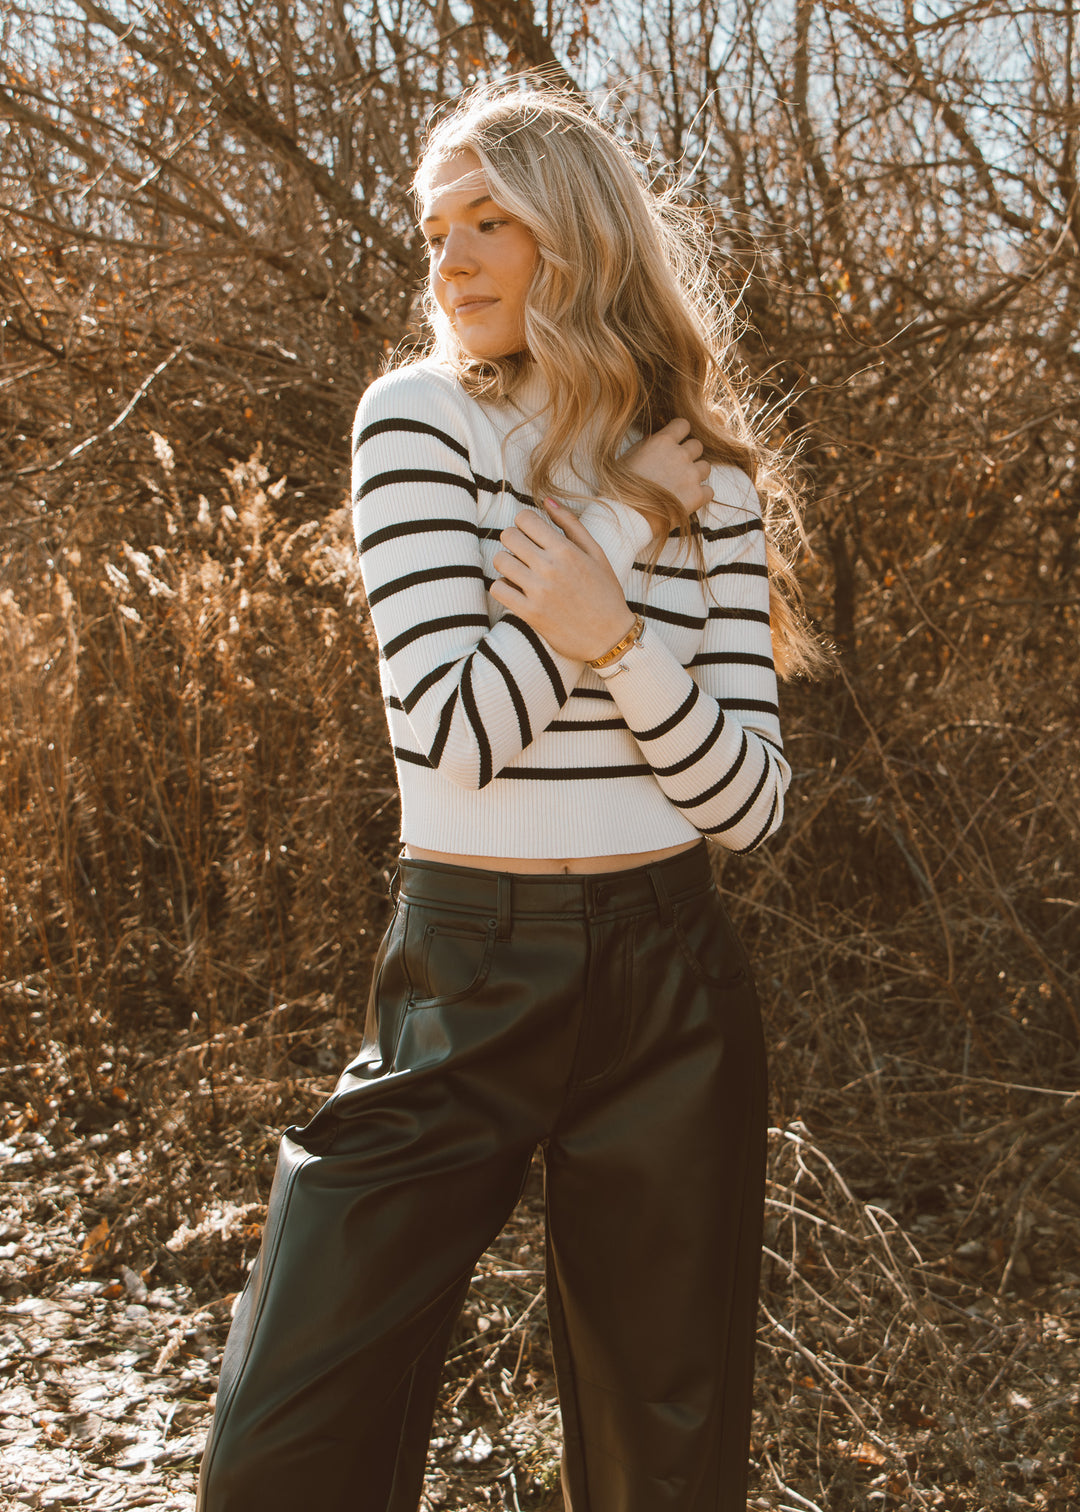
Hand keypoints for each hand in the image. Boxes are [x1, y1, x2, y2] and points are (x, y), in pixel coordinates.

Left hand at [489, 503, 635, 661]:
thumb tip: (546, 500)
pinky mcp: (529, 613)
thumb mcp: (596, 553)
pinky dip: (502, 586)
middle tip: (524, 551)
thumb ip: (570, 524)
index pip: (524, 519)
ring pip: (500, 560)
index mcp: (566, 550)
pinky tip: (516, 588)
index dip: (524, 523)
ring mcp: (538, 592)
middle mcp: (550, 568)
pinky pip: (498, 589)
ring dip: (507, 562)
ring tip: (520, 570)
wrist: (610, 637)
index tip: (532, 534)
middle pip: (508, 536)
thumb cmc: (605, 592)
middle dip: (513, 540)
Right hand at [622, 417, 712, 514]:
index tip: (676, 442)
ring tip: (682, 485)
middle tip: (677, 468)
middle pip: (697, 446)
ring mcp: (691, 475)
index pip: (683, 425)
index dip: (680, 433)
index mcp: (662, 442)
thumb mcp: (626, 459)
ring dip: (696, 474)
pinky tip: (688, 500)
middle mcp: (680, 455)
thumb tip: (651, 439)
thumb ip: (642, 446)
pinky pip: (709, 490)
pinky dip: (701, 495)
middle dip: (689, 455)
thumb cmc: (621, 489)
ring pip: (706, 467)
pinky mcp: (697, 496)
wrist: (627, 516)